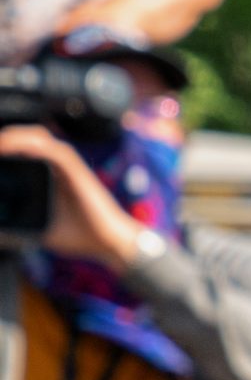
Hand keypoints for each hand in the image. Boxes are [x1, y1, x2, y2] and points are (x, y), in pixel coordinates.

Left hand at [0, 125, 144, 265]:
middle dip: (6, 139)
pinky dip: (24, 143)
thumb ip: (21, 226)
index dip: (5, 149)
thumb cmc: (82, 237)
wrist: (110, 243)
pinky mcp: (74, 168)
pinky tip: (5, 147)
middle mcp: (61, 165)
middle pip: (28, 138)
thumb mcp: (43, 229)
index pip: (24, 150)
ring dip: (12, 136)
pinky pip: (47, 147)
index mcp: (53, 175)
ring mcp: (69, 165)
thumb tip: (1, 232)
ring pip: (36, 136)